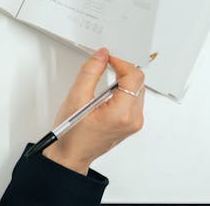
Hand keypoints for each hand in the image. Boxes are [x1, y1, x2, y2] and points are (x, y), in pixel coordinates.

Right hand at [43, 47, 144, 174]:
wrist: (71, 154)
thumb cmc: (72, 134)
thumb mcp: (76, 97)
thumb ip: (90, 72)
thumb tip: (101, 56)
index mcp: (122, 114)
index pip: (134, 77)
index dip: (121, 62)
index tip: (107, 58)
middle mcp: (133, 119)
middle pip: (138, 83)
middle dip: (122, 70)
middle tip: (105, 65)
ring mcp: (134, 123)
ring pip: (137, 90)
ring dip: (123, 80)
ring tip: (103, 80)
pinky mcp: (131, 124)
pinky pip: (133, 100)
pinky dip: (122, 91)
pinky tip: (106, 92)